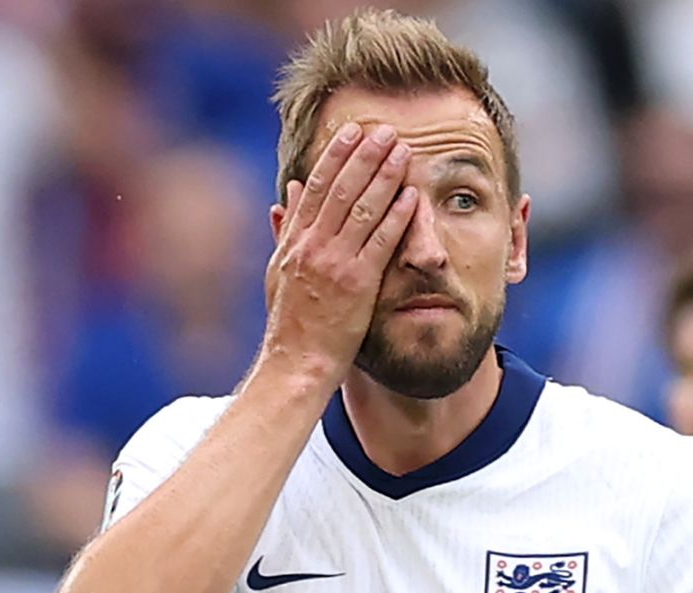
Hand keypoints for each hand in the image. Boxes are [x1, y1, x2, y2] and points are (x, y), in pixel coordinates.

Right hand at [261, 122, 418, 383]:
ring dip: (384, 176)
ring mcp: (333, 263)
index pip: (314, 186)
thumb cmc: (292, 321)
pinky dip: (397, 216)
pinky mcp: (357, 283)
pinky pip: (380, 242)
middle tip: (385, 130)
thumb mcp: (280, 270)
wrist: (296, 362)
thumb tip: (286, 191)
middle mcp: (311, 246)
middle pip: (339, 188)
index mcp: (294, 240)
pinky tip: (412, 195)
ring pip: (361, 208)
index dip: (335, 155)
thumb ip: (286, 230)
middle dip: (363, 155)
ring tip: (402, 150)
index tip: (352, 131)